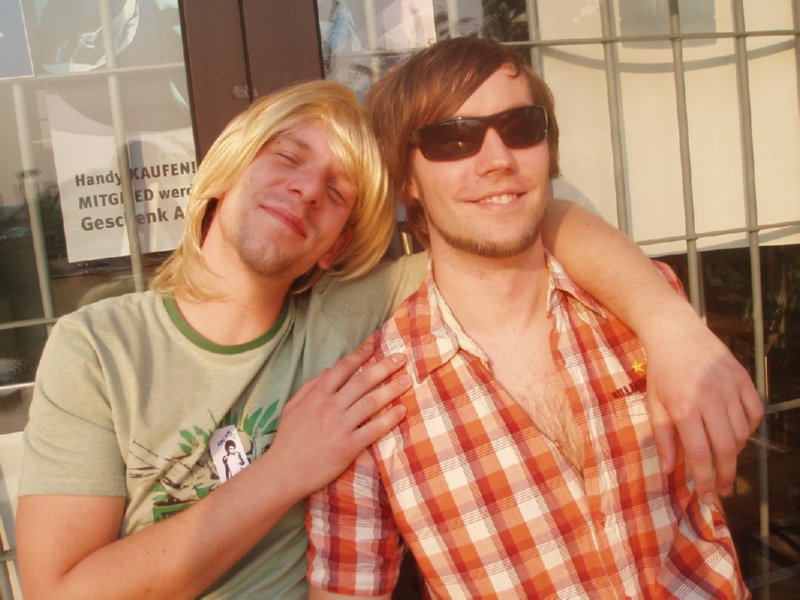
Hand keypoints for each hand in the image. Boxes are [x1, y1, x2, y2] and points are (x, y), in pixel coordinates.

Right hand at [269, 342, 409, 494]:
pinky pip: (374, 429)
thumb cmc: (288, 439)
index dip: (359, 355)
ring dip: (392, 389)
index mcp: (317, 395)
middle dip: (384, 367)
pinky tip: (402, 410)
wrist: (284, 471)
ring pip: (372, 402)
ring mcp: (340, 426)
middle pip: (363, 381)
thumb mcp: (293, 406)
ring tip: (407, 381)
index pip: (342, 368)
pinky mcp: (349, 446)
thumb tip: (331, 370)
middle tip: (401, 358)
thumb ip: (311, 386)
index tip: (373, 346)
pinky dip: (390, 419)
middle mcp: (330, 406)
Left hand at [644, 308, 763, 502]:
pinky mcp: (744, 379)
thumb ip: (663, 438)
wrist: (677, 334)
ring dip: (735, 451)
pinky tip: (735, 431)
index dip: (706, 480)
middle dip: (726, 475)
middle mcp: (711, 399)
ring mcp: (730, 388)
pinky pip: (755, 413)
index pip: (700, 455)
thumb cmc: (661, 372)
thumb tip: (668, 471)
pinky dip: (749, 428)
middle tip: (723, 491)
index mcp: (685, 408)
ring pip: (743, 433)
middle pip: (727, 449)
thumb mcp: (653, 404)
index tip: (708, 498)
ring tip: (722, 456)